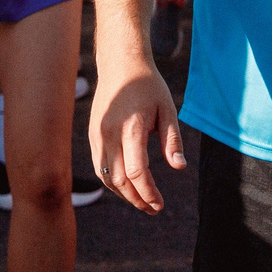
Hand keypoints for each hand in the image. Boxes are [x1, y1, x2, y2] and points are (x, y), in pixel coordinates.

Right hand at [89, 65, 187, 214]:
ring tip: (142, 201)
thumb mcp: (167, 109)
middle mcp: (109, 134)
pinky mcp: (93, 134)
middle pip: (119, 180)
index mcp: (131, 127)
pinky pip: (100, 166)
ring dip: (123, 194)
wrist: (120, 63)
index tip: (160, 204)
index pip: (136, 172)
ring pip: (106, 176)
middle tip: (153, 208)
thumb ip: (172, 140)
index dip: (148, 193)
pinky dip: (112, 181)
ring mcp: (98, 135)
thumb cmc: (148, 85)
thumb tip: (179, 167)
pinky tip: (127, 185)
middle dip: (137, 199)